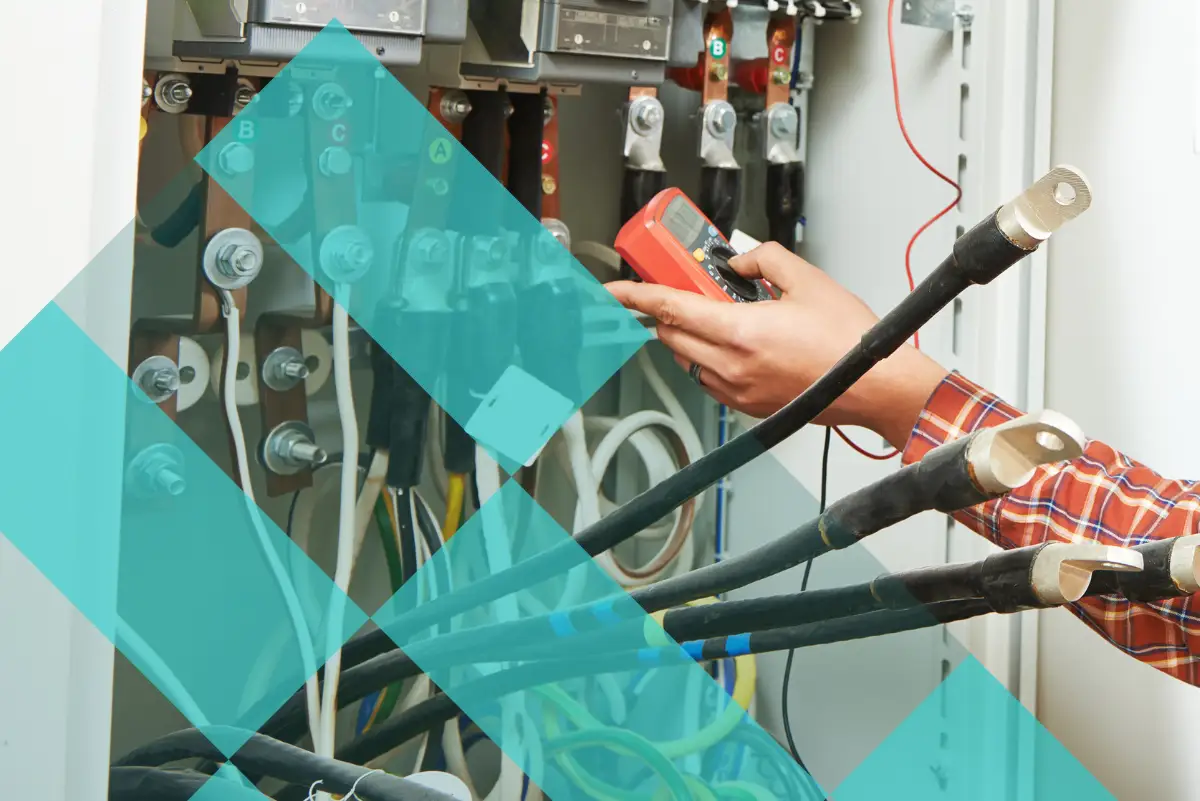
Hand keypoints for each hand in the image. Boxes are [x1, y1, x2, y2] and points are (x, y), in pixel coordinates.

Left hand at [607, 243, 949, 448]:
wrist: (873, 386)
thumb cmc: (848, 342)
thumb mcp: (806, 279)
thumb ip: (763, 260)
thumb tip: (739, 261)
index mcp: (739, 333)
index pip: (669, 310)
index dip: (634, 297)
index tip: (613, 292)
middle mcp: (730, 366)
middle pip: (670, 335)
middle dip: (668, 312)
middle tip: (685, 291)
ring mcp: (736, 390)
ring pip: (687, 359)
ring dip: (690, 336)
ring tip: (722, 317)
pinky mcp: (747, 406)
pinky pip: (709, 379)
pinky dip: (709, 358)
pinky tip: (737, 344)